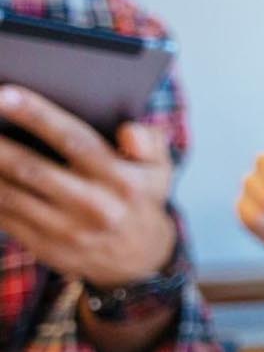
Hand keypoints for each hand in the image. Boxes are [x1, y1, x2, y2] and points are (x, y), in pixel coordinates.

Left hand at [0, 86, 177, 287]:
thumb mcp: (160, 168)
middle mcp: (94, 206)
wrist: (137, 258)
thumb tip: (128, 130)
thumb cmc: (141, 197)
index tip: (5, 94)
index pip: (75, 140)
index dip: (37, 115)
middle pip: (32, 169)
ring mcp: (66, 230)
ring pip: (11, 195)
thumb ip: (149, 141)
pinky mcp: (44, 246)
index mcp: (122, 180)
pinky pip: (5, 218)